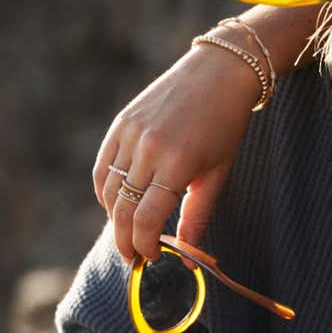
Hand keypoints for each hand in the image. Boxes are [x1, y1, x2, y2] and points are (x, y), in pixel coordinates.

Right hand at [93, 42, 260, 263]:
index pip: (147, 218)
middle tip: (134, 256)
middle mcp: (147, 148)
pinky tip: (117, 204)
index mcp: (177, 162)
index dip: (145, 245)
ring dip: (114, 217)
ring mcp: (130, 134)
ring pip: (108, 190)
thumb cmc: (226, 124)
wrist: (219, 73)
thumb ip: (198, 216)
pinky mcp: (120, 123)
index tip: (152, 257)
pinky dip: (106, 191)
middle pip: (123, 209)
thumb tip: (189, 259)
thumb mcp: (218, 172)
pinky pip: (103, 168)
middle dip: (125, 239)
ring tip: (127, 232)